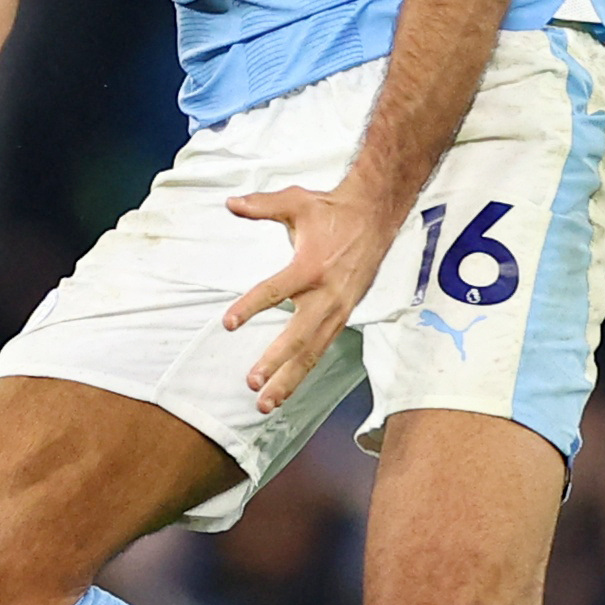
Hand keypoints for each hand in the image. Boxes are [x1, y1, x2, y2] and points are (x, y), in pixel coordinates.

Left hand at [222, 183, 397, 413]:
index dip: (251, 307)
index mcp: (311, 266)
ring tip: (266, 402)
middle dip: (275, 362)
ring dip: (289, 379)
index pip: (276, 291)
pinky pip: (322, 348)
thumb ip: (262, 206)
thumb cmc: (333, 210)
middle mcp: (326, 294)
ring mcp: (338, 308)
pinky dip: (304, 370)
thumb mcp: (296, 201)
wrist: (376, 216)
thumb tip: (231, 203)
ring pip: (312, 352)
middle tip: (252, 382)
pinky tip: (287, 388)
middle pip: (298, 336)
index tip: (229, 323)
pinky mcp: (343, 315)